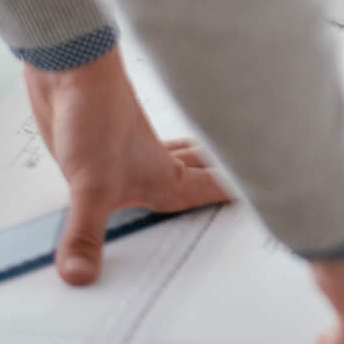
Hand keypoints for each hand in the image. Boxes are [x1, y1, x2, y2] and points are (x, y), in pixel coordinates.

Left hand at [23, 47, 231, 284]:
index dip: (244, 198)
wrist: (68, 68)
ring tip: (213, 177)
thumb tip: (81, 275)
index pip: (214, 191)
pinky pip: (136, 164)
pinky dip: (150, 168)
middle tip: (251, 191)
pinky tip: (132, 174)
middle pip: (202, 175)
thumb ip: (86, 234)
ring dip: (196, 171)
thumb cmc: (94, 112)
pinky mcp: (102, 149)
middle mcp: (153, 165)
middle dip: (226, 185)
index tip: (275, 206)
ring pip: (175, 163)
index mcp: (163, 177)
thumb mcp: (90, 186)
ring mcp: (128, 154)